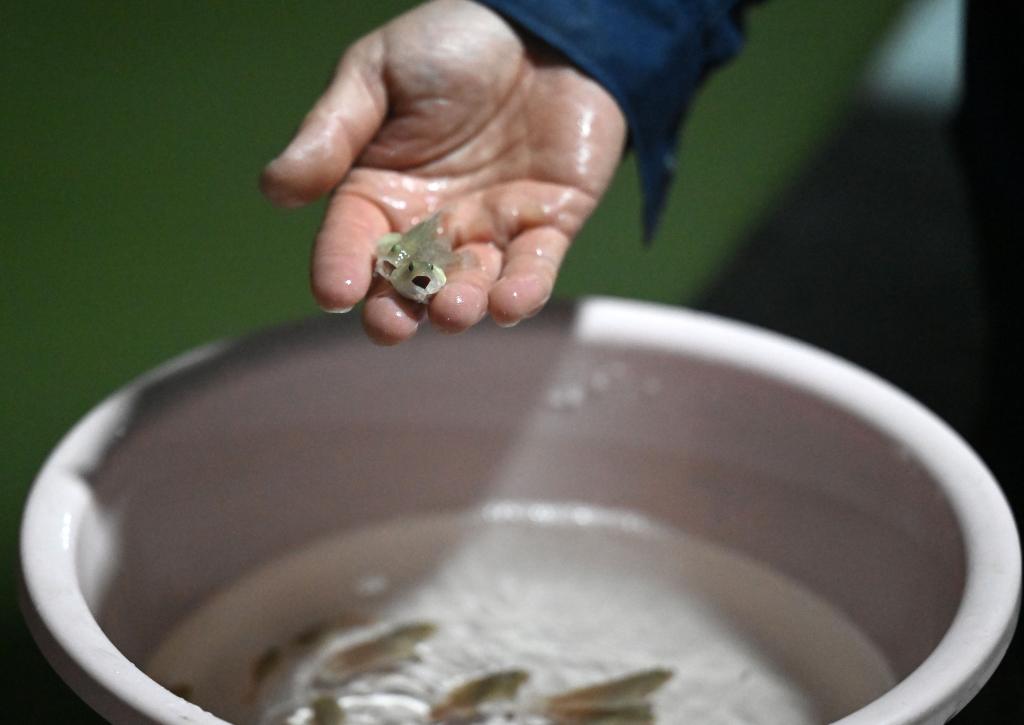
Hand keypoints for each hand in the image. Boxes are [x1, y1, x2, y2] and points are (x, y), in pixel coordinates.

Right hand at [260, 0, 625, 343]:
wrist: (542, 24)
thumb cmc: (450, 43)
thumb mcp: (377, 74)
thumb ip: (332, 132)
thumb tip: (273, 188)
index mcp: (381, 191)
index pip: (352, 240)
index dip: (340, 267)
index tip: (334, 292)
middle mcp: (432, 223)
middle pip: (408, 284)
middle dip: (398, 310)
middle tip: (391, 324)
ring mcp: (489, 228)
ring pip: (470, 287)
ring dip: (459, 306)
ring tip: (452, 309)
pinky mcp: (547, 225)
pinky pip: (534, 270)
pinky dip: (523, 292)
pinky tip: (507, 304)